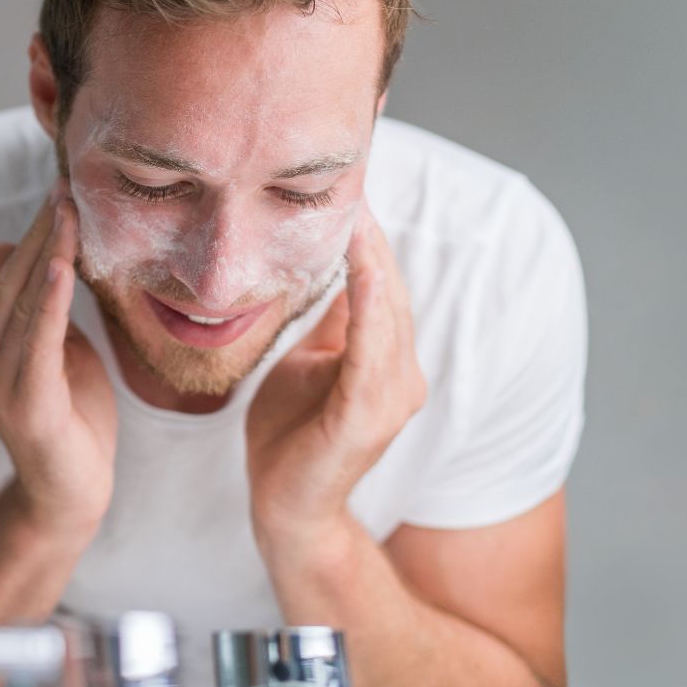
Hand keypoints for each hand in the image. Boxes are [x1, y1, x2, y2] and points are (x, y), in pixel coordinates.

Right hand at [0, 182, 116, 537]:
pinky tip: (59, 266)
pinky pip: (39, 340)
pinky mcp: (25, 401)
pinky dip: (49, 301)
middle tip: (65, 188)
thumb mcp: (57, 349)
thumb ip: (37, 306)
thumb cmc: (73, 416)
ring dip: (48, 252)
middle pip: (13, 281)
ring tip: (67, 211)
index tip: (59, 192)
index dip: (35, 233)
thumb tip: (3, 251)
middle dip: (42, 231)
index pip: (11, 276)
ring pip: (24, 302)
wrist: (74, 492)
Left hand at [246, 198, 425, 545]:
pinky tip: (358, 263)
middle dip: (371, 237)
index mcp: (387, 362)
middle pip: (389, 291)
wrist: (285, 505)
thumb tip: (329, 271)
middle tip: (351, 182)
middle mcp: (402, 375)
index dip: (368, 240)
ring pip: (386, 310)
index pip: (382, 288)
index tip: (349, 191)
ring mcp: (391, 397)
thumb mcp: (311, 361)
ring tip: (356, 209)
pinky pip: (371, 347)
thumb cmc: (293, 432)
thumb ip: (331, 324)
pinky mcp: (368, 415)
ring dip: (372, 258)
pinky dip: (367, 301)